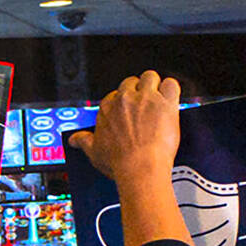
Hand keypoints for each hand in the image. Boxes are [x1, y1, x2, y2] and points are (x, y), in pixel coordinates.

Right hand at [69, 70, 192, 245]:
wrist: (140, 168)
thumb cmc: (119, 162)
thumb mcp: (94, 152)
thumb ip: (84, 141)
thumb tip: (74, 139)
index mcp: (107, 108)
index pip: (114, 95)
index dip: (123, 104)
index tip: (128, 113)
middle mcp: (125, 99)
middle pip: (131, 82)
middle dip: (137, 91)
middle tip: (142, 106)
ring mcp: (146, 99)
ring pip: (150, 77)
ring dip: (154, 85)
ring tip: (157, 99)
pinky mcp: (166, 102)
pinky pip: (170, 83)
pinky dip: (171, 89)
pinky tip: (170, 98)